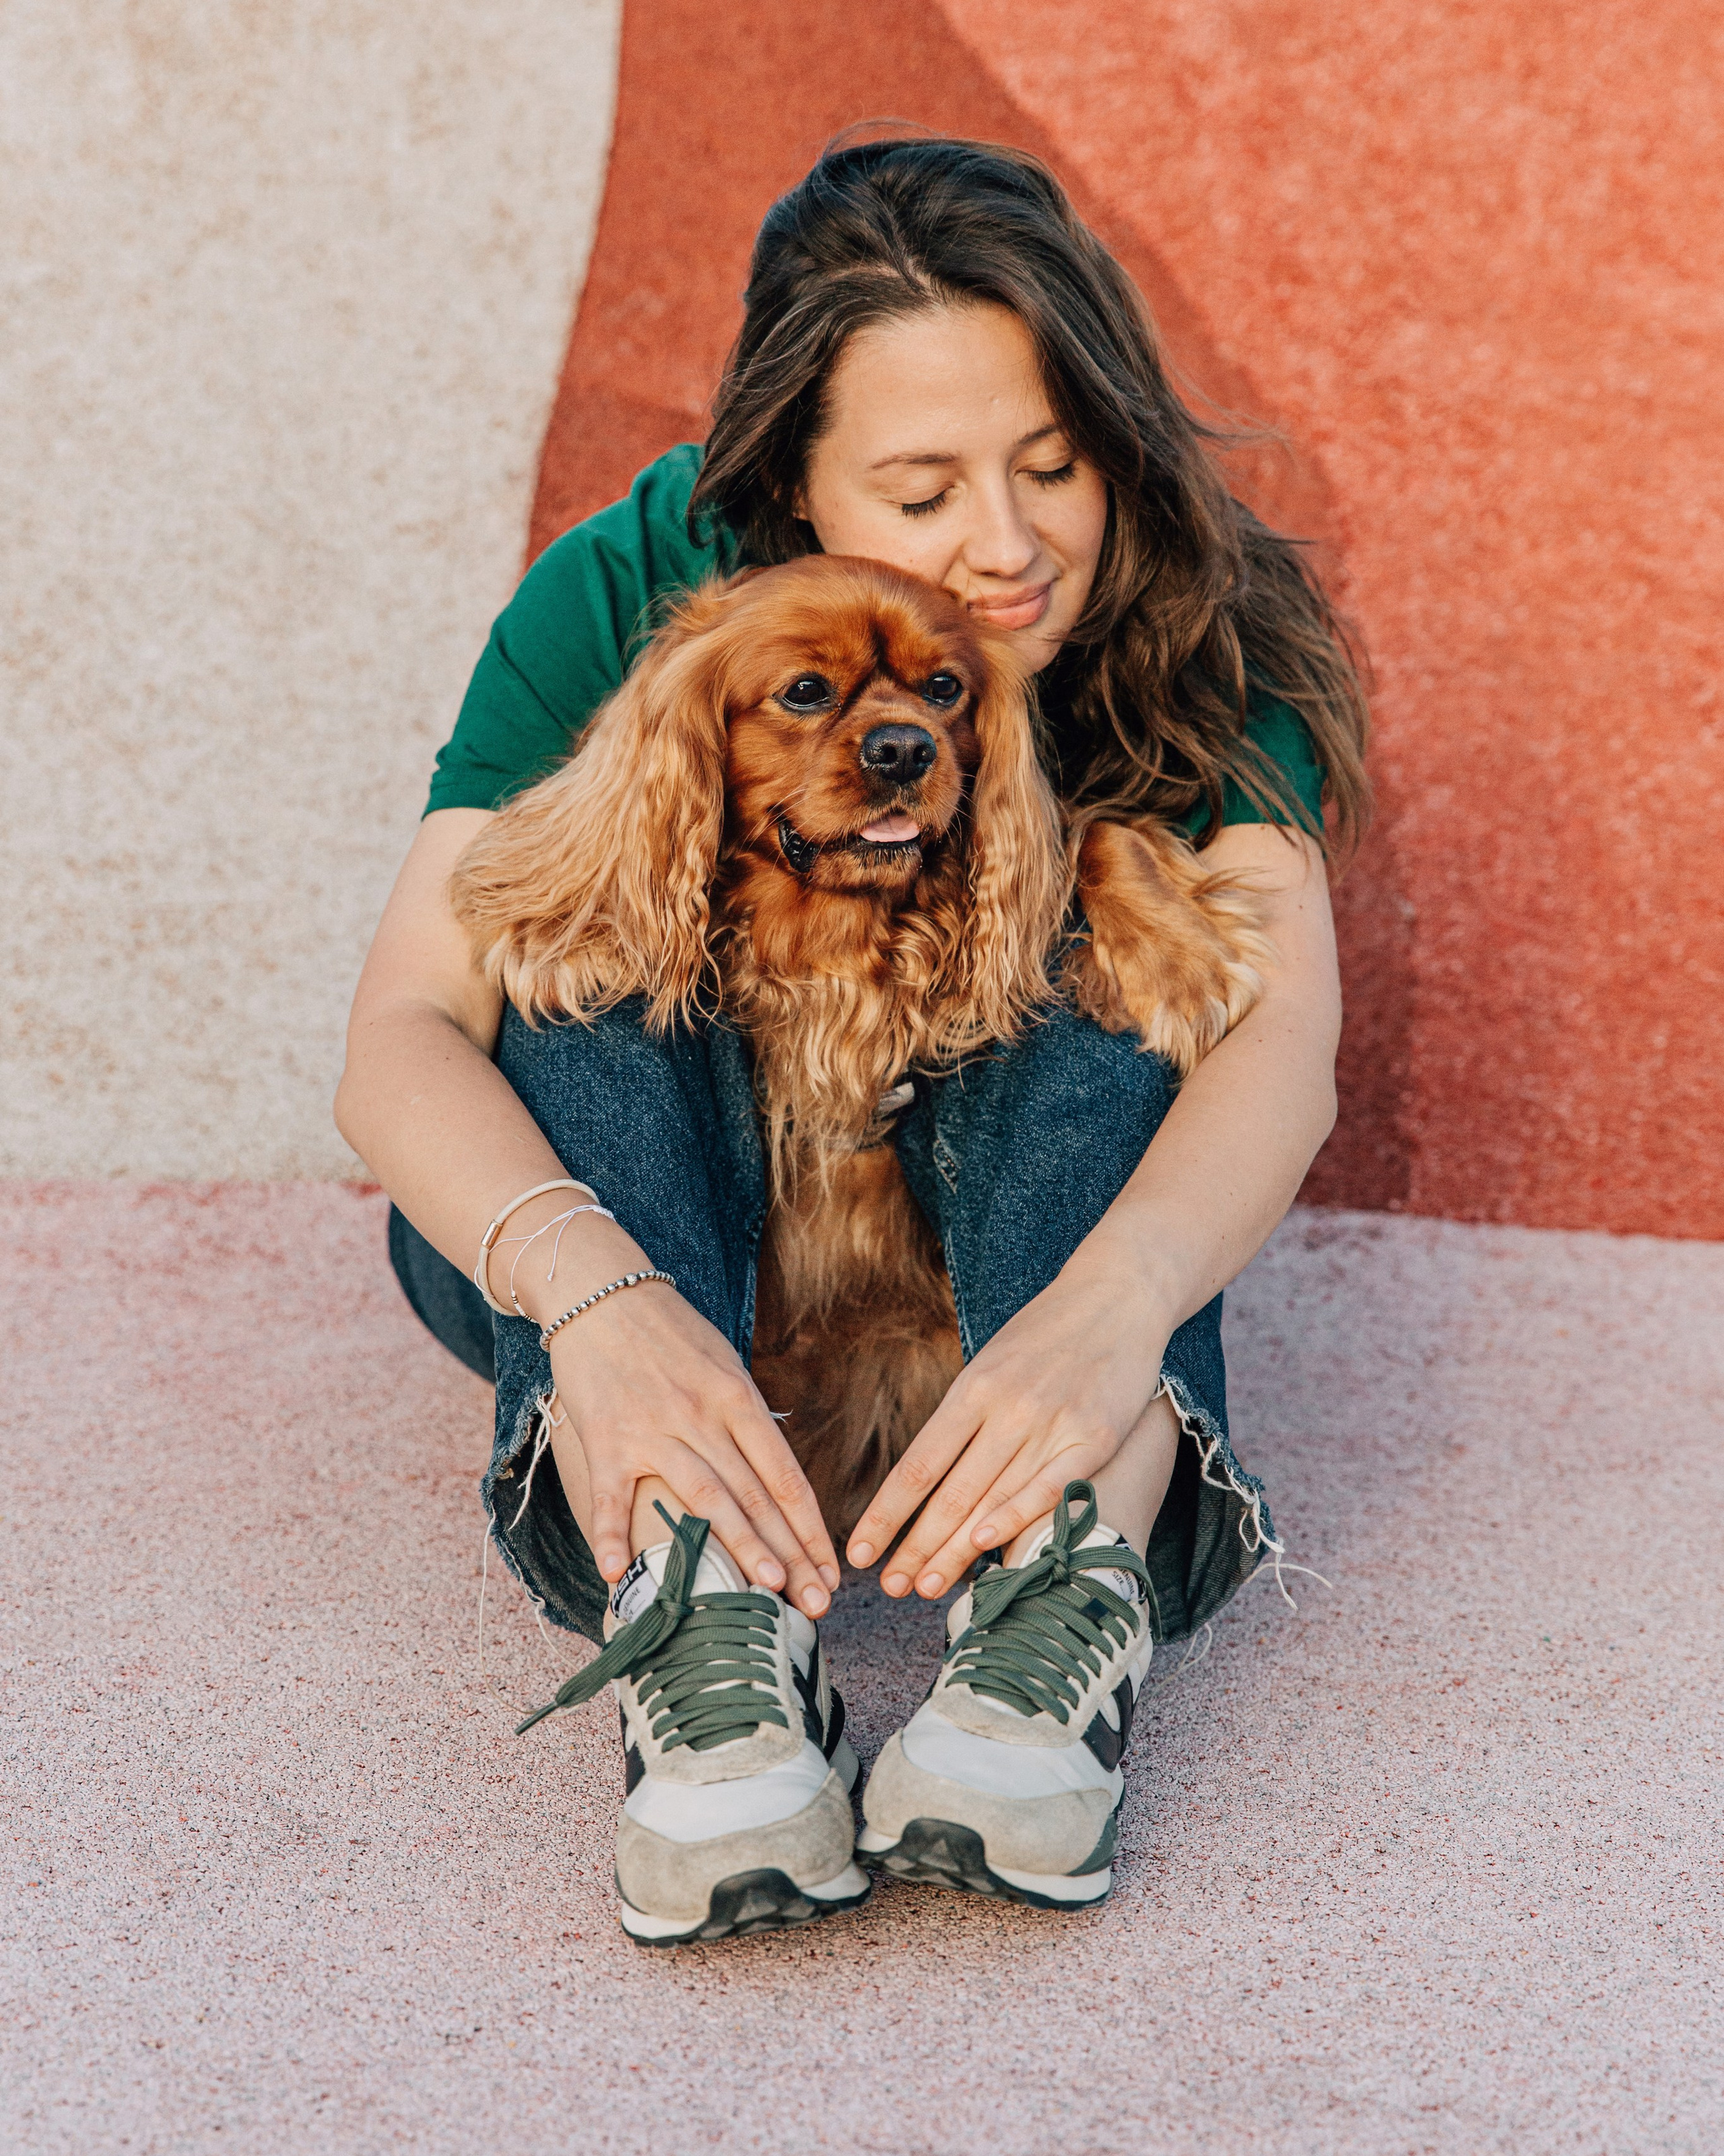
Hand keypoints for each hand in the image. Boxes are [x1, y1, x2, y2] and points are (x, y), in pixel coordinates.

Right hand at [527, 1219, 839, 1616]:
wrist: (601, 1290)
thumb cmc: (668, 1331)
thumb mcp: (723, 1363)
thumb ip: (747, 1416)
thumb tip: (775, 1470)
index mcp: (737, 1398)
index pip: (785, 1475)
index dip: (811, 1528)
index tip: (831, 1570)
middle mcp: (703, 1416)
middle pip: (755, 1495)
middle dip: (790, 1553)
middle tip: (816, 1603)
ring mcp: (654, 1429)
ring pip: (705, 1497)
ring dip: (737, 1547)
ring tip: (764, 1592)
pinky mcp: (607, 1438)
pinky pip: (613, 1496)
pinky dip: (612, 1536)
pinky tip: (617, 1575)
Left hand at [845, 1252, 1170, 1597]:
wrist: (1118, 1294)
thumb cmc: (1048, 1334)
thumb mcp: (993, 1363)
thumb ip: (966, 1417)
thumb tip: (931, 1476)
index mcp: (973, 1389)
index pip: (919, 1464)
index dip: (887, 1513)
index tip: (860, 1550)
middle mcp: (1005, 1408)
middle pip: (950, 1492)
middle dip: (915, 1546)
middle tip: (888, 1588)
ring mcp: (1051, 1423)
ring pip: (992, 1499)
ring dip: (954, 1550)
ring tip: (924, 1589)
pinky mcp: (1094, 1436)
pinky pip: (1050, 1487)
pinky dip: (1015, 1518)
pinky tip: (985, 1549)